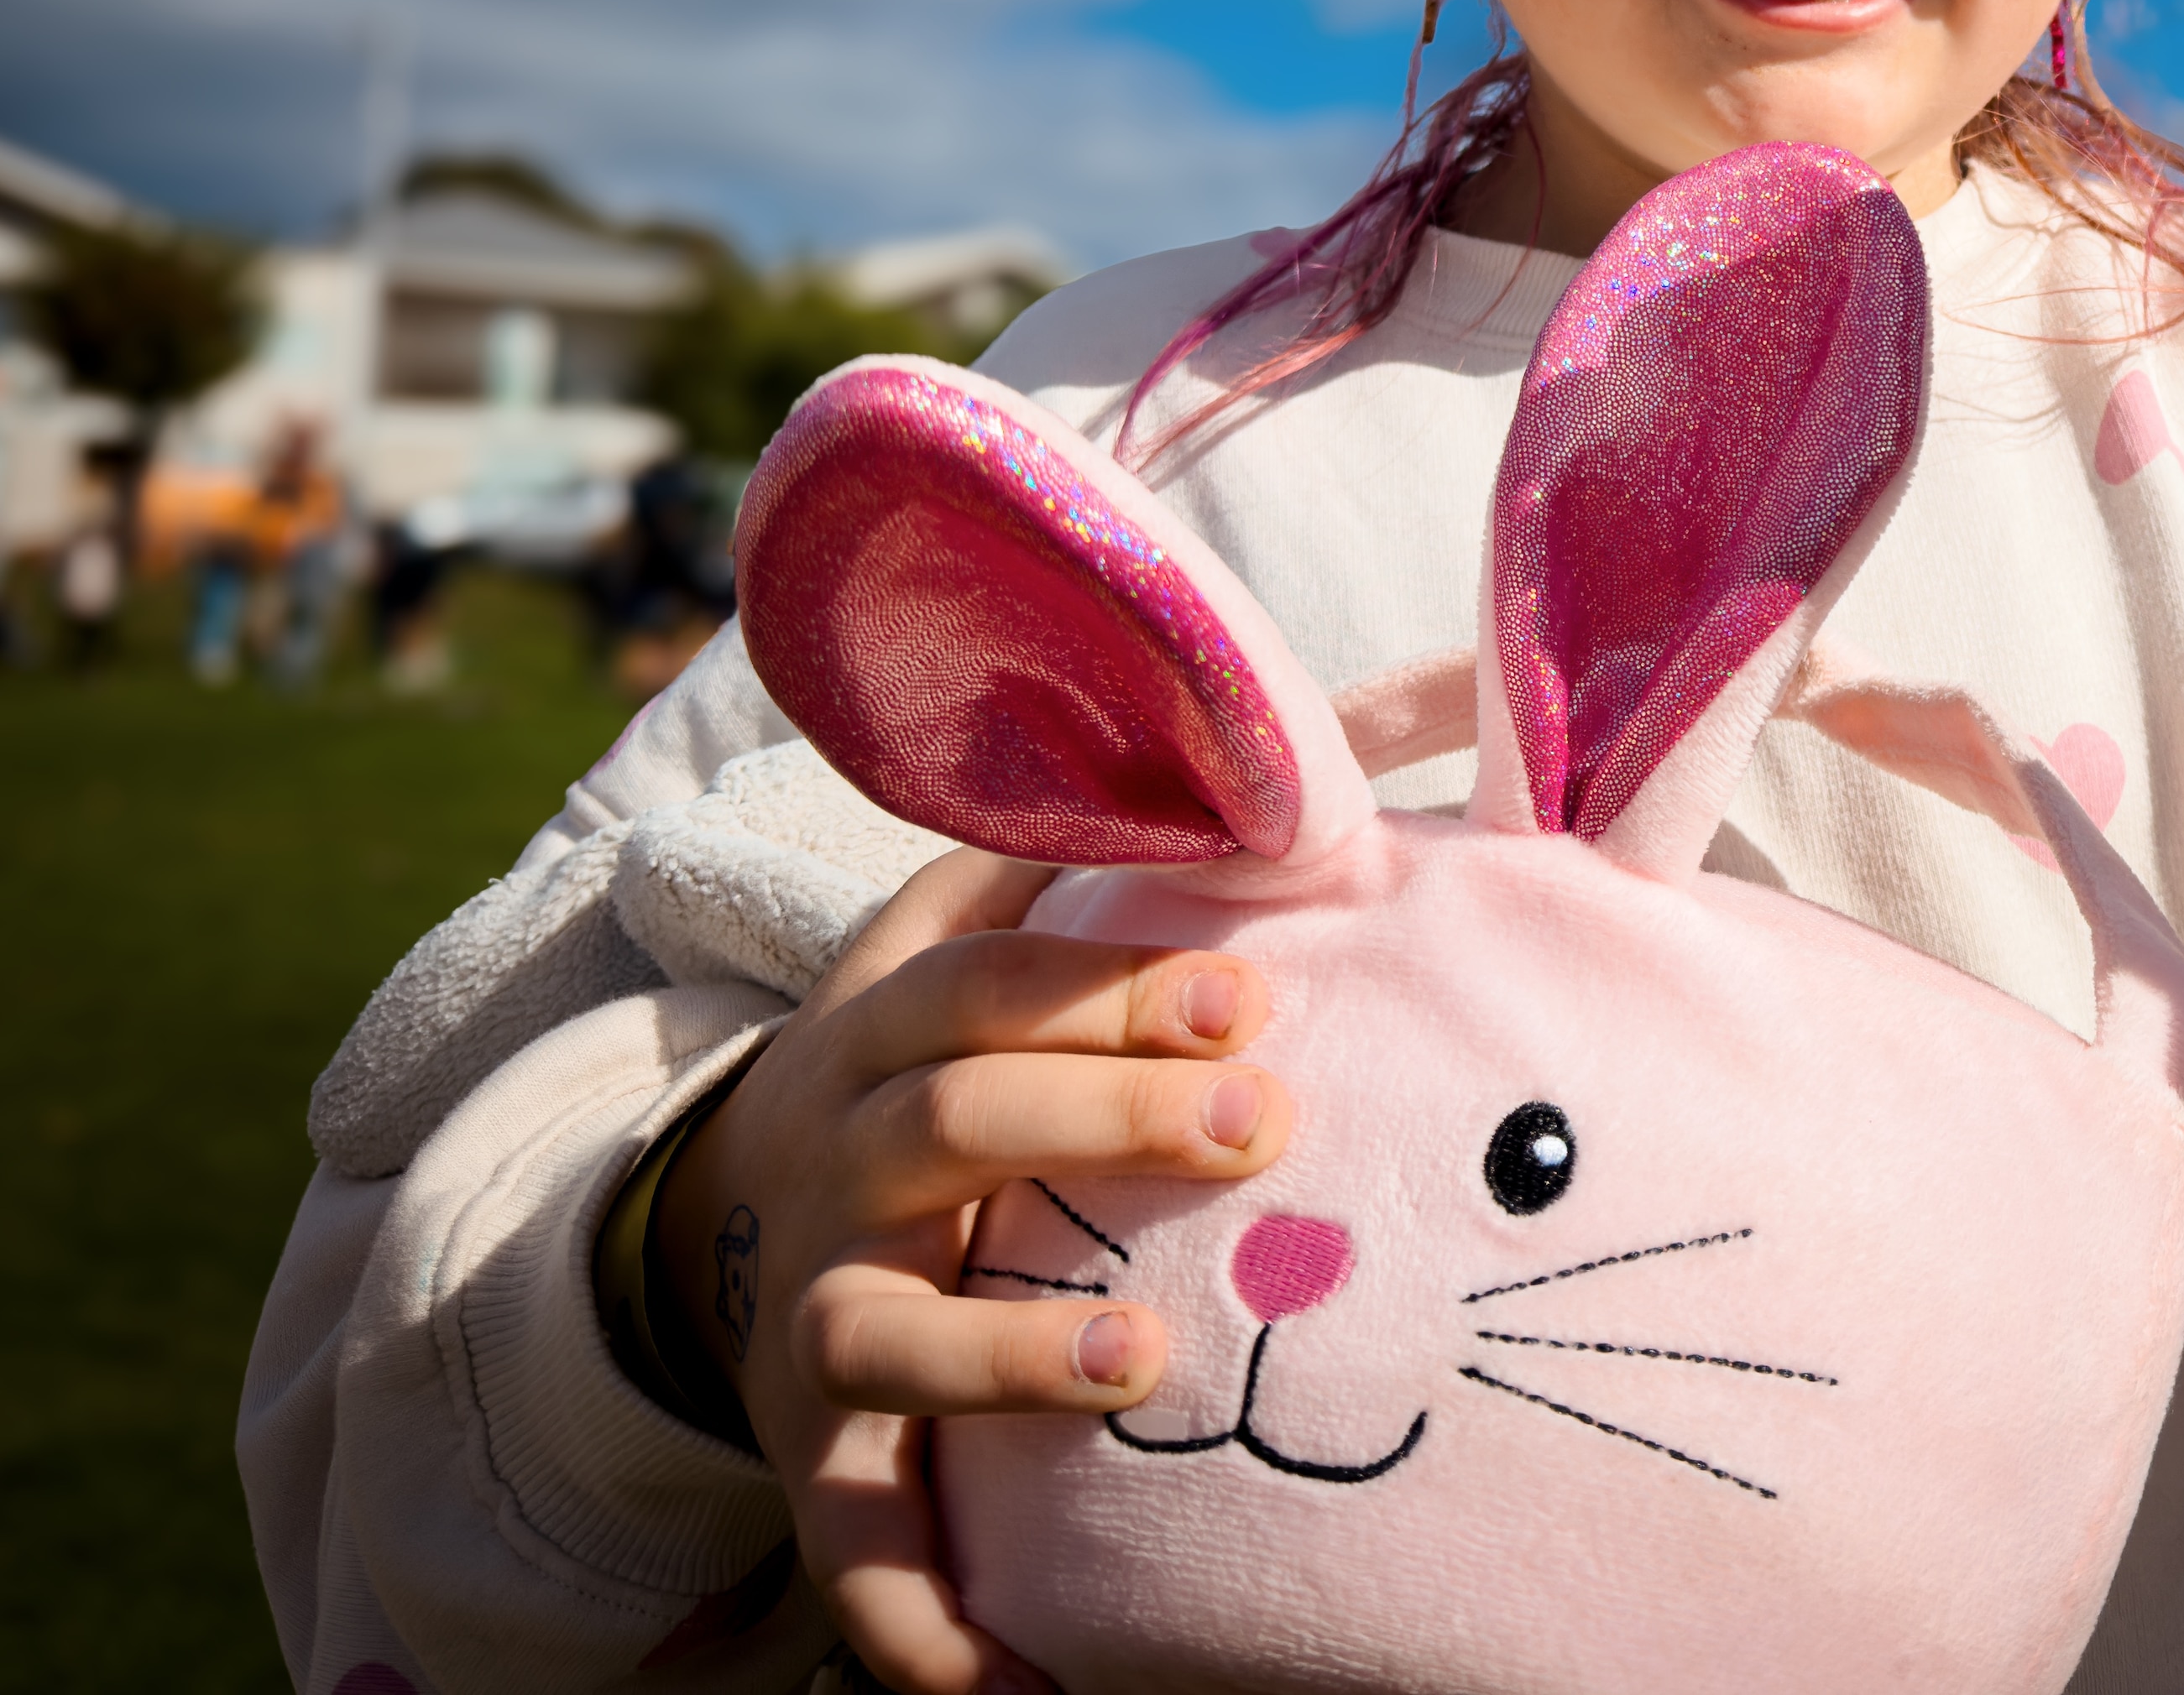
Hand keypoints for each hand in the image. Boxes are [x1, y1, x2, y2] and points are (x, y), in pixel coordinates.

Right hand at [655, 849, 1298, 1694]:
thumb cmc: (922, 1052)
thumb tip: (1299, 738)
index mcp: (883, 1028)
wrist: (729, 1207)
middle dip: (1110, 1117)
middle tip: (1265, 1121)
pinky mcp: (815, 1456)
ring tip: (1146, 1360)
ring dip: (1011, 1351)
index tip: (1254, 988)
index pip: (992, 984)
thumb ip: (1091, 844)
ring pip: (883, 1333)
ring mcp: (811, 1318)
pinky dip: (923, 1631)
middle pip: (954, 1125)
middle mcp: (834, 1165)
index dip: (1114, 983)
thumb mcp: (968, 929)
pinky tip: (1022, 1687)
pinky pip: (855, 1555)